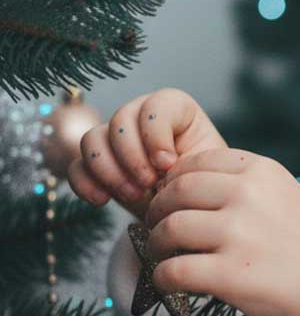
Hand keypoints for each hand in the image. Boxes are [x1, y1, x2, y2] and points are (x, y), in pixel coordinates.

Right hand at [67, 88, 227, 221]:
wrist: (188, 211)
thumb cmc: (203, 185)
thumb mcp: (206, 170)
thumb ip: (189, 161)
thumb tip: (163, 166)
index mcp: (176, 110)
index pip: (156, 105)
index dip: (156, 134)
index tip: (168, 164)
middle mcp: (141, 117)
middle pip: (120, 120)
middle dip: (132, 156)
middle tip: (148, 184)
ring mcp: (115, 139)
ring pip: (92, 139)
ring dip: (109, 170)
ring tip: (133, 195)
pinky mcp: (97, 165)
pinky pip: (76, 166)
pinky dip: (85, 183)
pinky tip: (102, 200)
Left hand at [142, 147, 299, 315]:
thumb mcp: (287, 197)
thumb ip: (246, 187)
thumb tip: (185, 188)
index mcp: (263, 171)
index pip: (197, 162)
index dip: (175, 181)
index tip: (172, 199)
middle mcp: (248, 195)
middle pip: (176, 192)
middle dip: (158, 211)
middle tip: (157, 228)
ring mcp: (238, 234)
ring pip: (169, 229)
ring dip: (157, 245)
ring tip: (165, 256)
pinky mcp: (229, 274)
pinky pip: (172, 271)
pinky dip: (163, 278)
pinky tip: (170, 283)